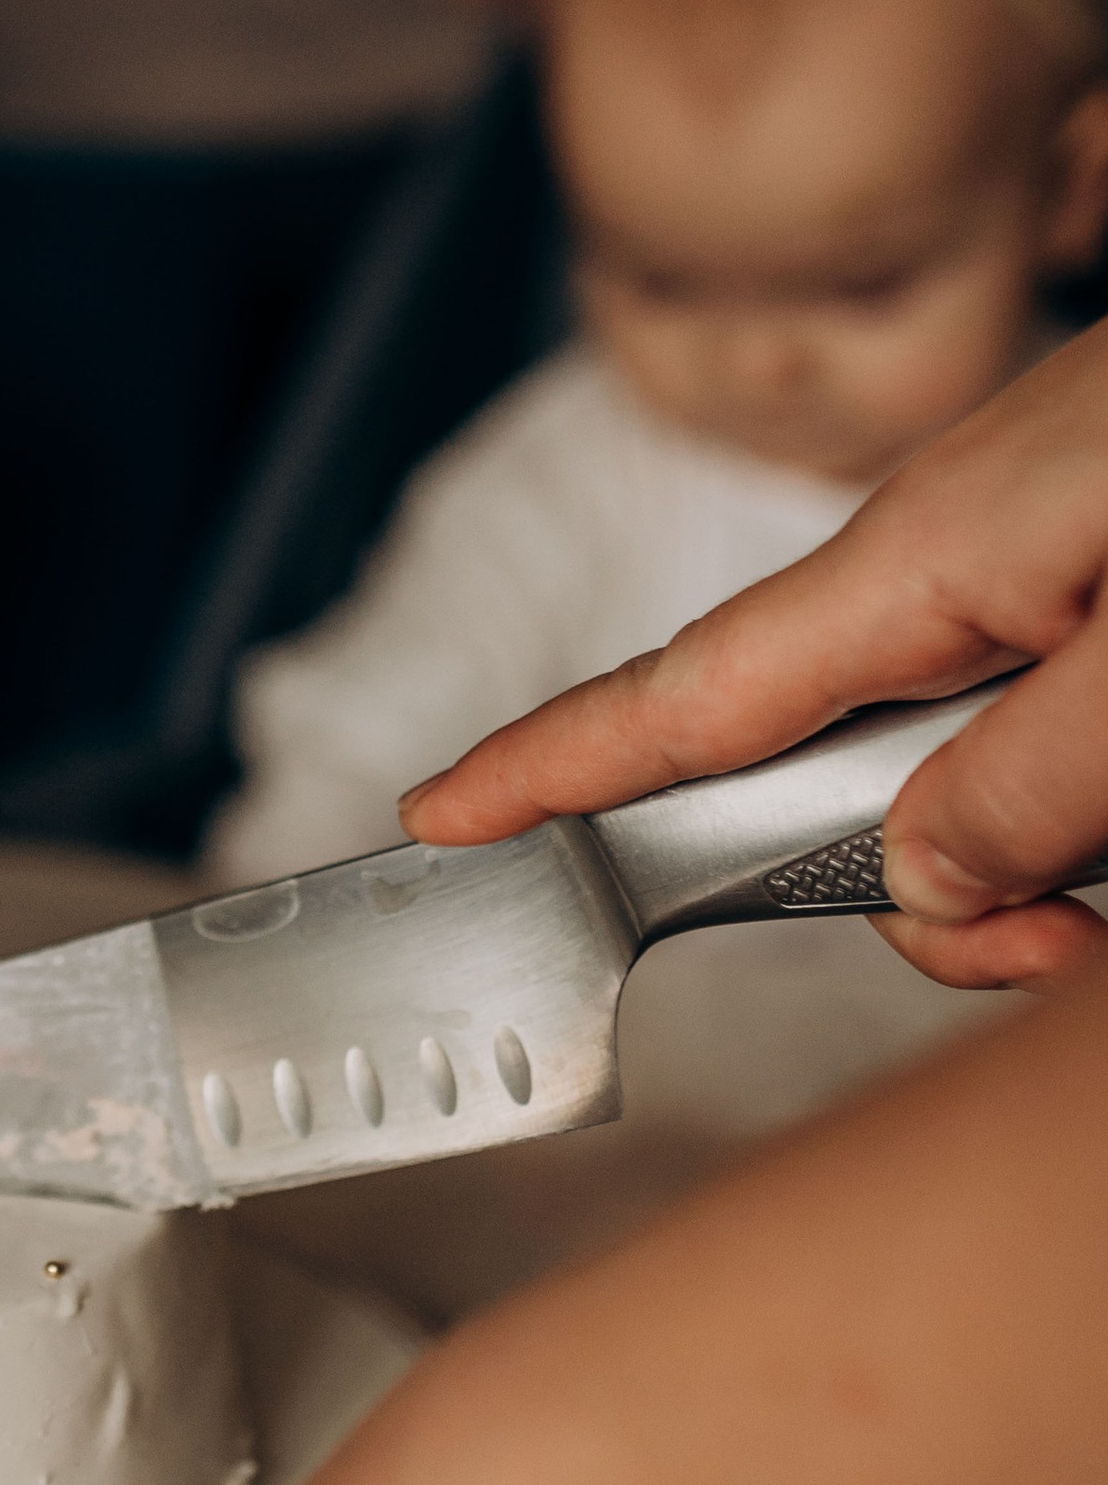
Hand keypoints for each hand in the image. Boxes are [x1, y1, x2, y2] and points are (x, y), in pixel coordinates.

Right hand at [402, 322, 1107, 987]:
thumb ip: (1024, 792)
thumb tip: (922, 876)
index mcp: (926, 558)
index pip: (683, 693)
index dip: (549, 766)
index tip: (441, 814)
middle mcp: (947, 545)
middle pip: (825, 758)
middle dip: (903, 882)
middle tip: (1045, 945)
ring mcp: (1019, 539)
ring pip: (943, 746)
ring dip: (1021, 844)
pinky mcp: (1081, 542)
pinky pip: (1022, 695)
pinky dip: (1070, 779)